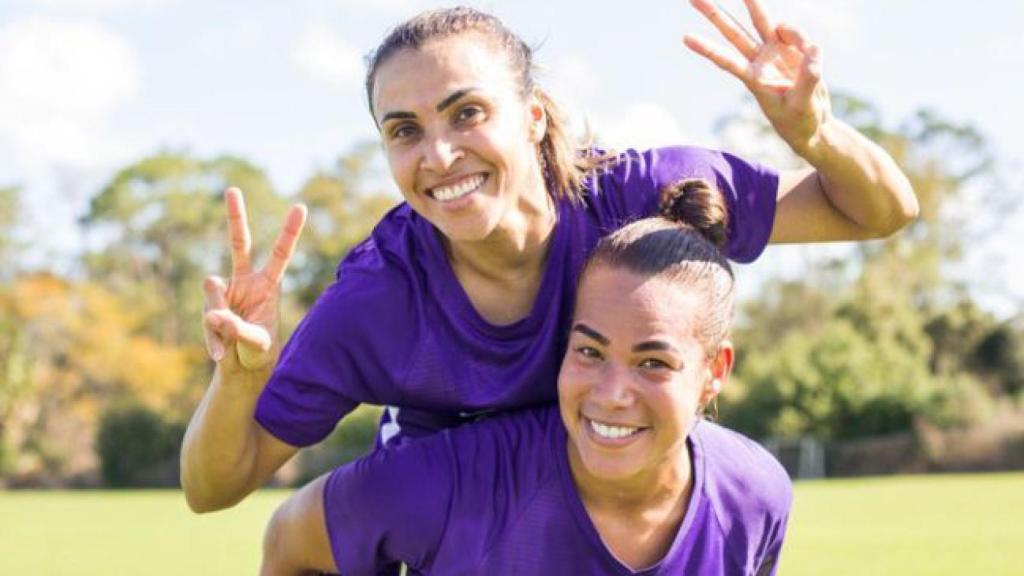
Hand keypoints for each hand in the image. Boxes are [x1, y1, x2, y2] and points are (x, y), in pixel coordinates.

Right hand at [203, 188, 306, 371]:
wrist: (242, 369)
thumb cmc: (259, 352)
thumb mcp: (256, 343)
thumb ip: (237, 328)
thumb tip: (213, 312)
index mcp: (268, 285)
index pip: (280, 254)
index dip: (289, 232)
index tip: (300, 207)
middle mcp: (245, 282)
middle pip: (239, 243)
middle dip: (235, 217)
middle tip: (233, 190)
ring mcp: (225, 292)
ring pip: (213, 292)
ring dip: (219, 317)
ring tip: (229, 341)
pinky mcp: (209, 307)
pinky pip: (206, 318)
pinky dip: (212, 339)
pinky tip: (219, 354)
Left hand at [684, 0, 831, 158]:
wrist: (813, 124)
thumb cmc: (800, 122)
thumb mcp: (802, 106)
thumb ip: (807, 78)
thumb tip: (813, 49)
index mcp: (754, 80)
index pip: (727, 61)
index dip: (708, 49)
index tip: (686, 38)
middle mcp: (759, 62)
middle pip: (733, 33)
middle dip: (715, 14)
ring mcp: (774, 52)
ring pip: (759, 22)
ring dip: (753, 3)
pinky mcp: (792, 48)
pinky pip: (793, 32)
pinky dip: (801, 37)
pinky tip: (812, 52)